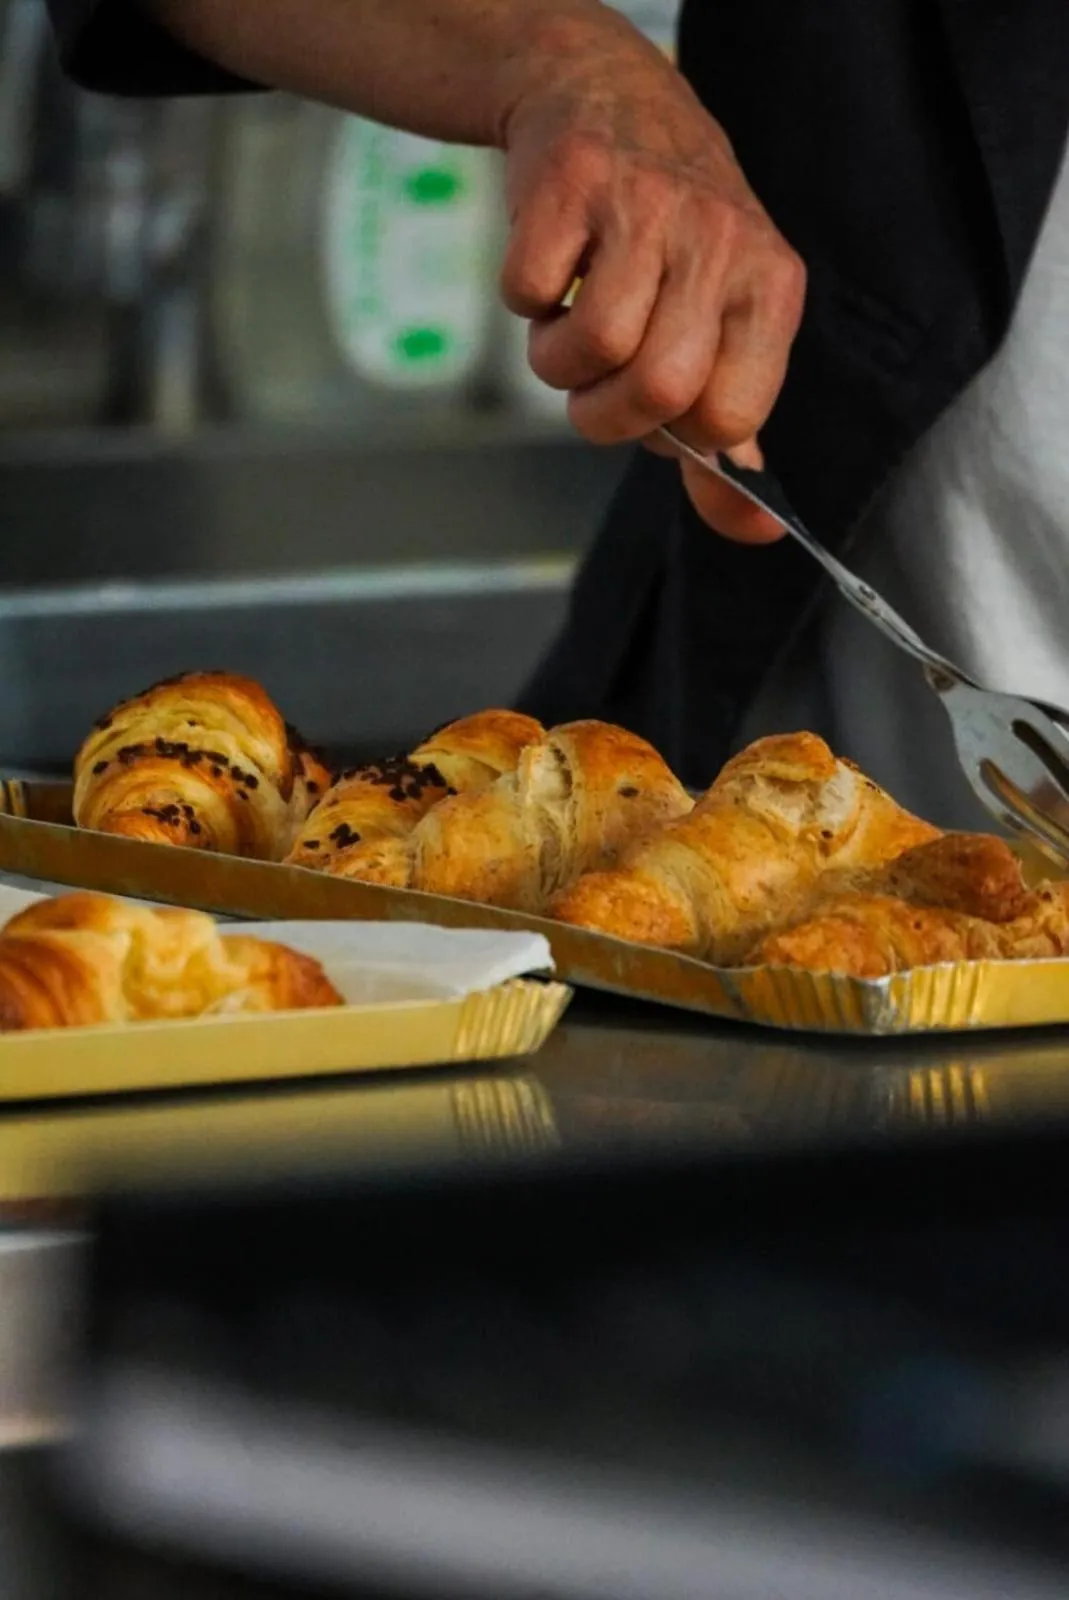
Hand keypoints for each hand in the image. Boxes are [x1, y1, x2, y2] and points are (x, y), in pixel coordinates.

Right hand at [500, 14, 802, 542]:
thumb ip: (730, 438)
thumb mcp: (723, 326)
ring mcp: (647, 207)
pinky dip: (524, 304)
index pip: (731, 417)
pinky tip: (551, 267)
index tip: (658, 407)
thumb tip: (757, 531)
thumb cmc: (668, 244)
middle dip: (605, 416)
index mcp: (769, 290)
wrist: (610, 101)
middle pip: (659, 390)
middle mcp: (720, 242)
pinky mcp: (574, 182)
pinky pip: (530, 295)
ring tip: (570, 323)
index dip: (677, 435)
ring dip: (558, 364)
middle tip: (595, 387)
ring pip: (591, 347)